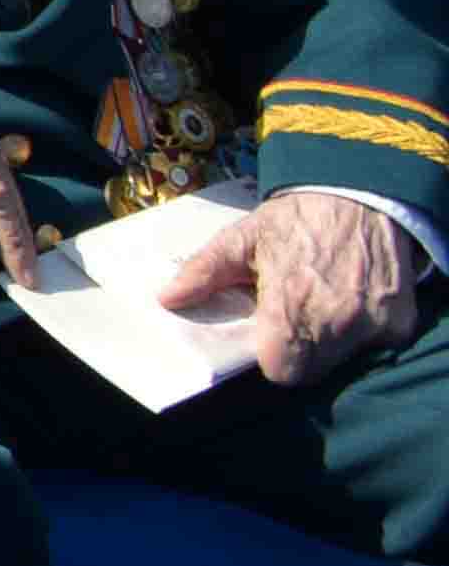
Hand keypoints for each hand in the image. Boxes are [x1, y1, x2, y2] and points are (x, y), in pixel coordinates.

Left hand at [165, 188, 428, 388]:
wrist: (363, 195)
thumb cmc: (297, 218)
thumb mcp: (244, 237)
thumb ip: (205, 271)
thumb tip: (167, 299)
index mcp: (292, 303)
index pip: (280, 368)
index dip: (271, 358)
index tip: (267, 339)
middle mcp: (337, 320)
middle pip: (311, 370)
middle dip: (298, 353)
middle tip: (293, 320)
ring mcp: (373, 324)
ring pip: (342, 360)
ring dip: (329, 343)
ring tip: (321, 305)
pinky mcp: (399, 323)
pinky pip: (374, 345)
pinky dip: (362, 332)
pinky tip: (350, 301)